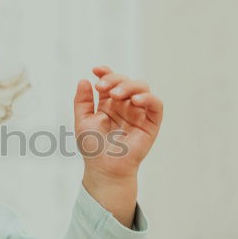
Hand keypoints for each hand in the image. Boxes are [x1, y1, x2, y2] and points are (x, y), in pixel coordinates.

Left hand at [73, 65, 162, 179]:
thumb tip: (84, 79)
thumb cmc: (93, 148)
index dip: (106, 72)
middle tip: (102, 88)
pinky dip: (148, 98)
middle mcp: (125, 106)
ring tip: (116, 94)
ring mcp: (139, 113)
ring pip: (142, 89)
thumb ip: (82, 101)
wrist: (104, 168)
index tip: (96, 70)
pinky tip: (135, 101)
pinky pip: (156, 105)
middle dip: (114, 80)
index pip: (111, 82)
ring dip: (129, 86)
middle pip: (126, 82)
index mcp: (109, 104)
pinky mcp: (151, 123)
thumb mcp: (82, 121)